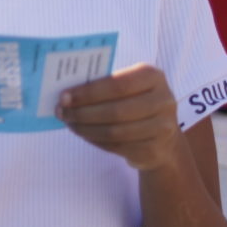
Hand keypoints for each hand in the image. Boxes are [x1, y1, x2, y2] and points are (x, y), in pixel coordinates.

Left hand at [60, 63, 187, 171]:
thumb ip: (105, 85)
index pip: (118, 85)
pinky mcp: (155, 150)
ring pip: (115, 131)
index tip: (64, 96)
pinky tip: (84, 134)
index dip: (88, 92)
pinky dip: (96, 140)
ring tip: (70, 123)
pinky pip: (118, 147)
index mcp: (153, 77)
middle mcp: (163, 101)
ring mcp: (163, 128)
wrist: (164, 137)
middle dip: (83, 112)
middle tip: (62, 112)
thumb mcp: (129, 87)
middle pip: (116, 110)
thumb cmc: (136, 102)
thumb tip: (68, 94)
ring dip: (86, 128)